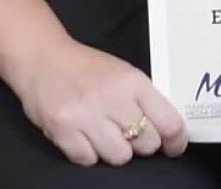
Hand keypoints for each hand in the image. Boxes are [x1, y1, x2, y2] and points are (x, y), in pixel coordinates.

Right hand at [8, 37, 187, 165]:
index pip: (168, 121)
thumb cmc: (87, 68)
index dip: (176, 141)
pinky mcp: (63, 132)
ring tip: (107, 135)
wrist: (44, 60)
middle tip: (132, 135)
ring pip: (120, 157)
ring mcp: (87, 117)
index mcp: (134, 82)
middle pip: (147, 143)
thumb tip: (165, 129)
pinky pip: (89, 160)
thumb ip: (143, 98)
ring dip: (116, 151)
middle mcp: (113, 99)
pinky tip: (86, 138)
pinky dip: (90, 154)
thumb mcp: (124, 73)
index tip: (174, 146)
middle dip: (143, 144)